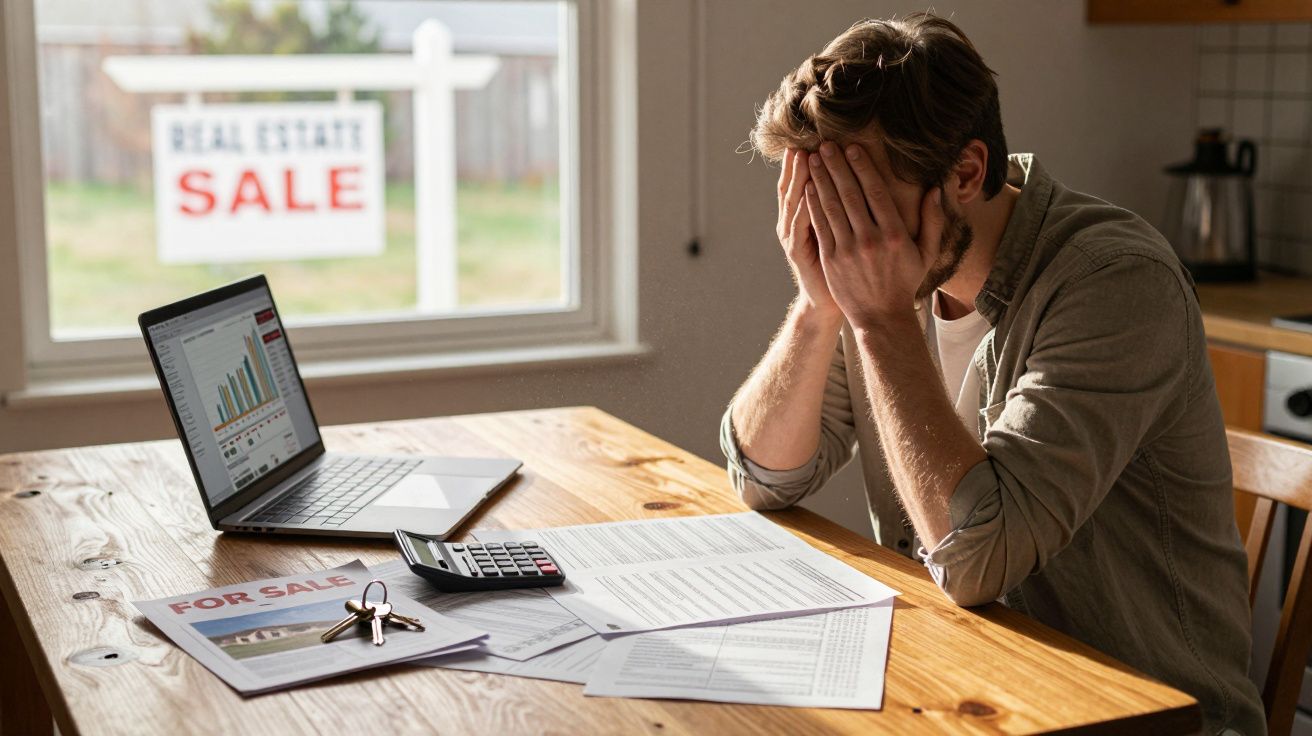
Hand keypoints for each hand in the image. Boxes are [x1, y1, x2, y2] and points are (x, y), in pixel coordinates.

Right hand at [775, 149, 839, 318]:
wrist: (829, 302)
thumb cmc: (842, 270)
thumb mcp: (838, 237)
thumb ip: (837, 209)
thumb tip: (842, 181)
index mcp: (807, 217)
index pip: (807, 182)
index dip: (809, 162)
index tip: (819, 139)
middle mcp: (795, 224)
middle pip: (796, 186)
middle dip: (801, 163)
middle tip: (807, 138)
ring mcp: (794, 237)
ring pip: (794, 201)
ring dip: (799, 178)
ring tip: (803, 156)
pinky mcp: (798, 251)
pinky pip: (800, 224)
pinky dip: (802, 207)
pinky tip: (807, 190)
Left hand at [804, 142, 944, 330]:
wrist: (880, 318)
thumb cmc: (904, 283)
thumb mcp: (926, 254)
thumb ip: (933, 221)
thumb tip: (936, 188)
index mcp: (895, 234)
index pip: (876, 192)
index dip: (863, 167)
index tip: (853, 148)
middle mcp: (870, 240)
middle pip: (850, 194)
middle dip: (837, 166)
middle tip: (826, 144)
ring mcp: (848, 250)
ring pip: (832, 207)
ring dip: (821, 180)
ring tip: (813, 159)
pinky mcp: (831, 260)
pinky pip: (821, 226)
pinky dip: (813, 205)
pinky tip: (808, 187)